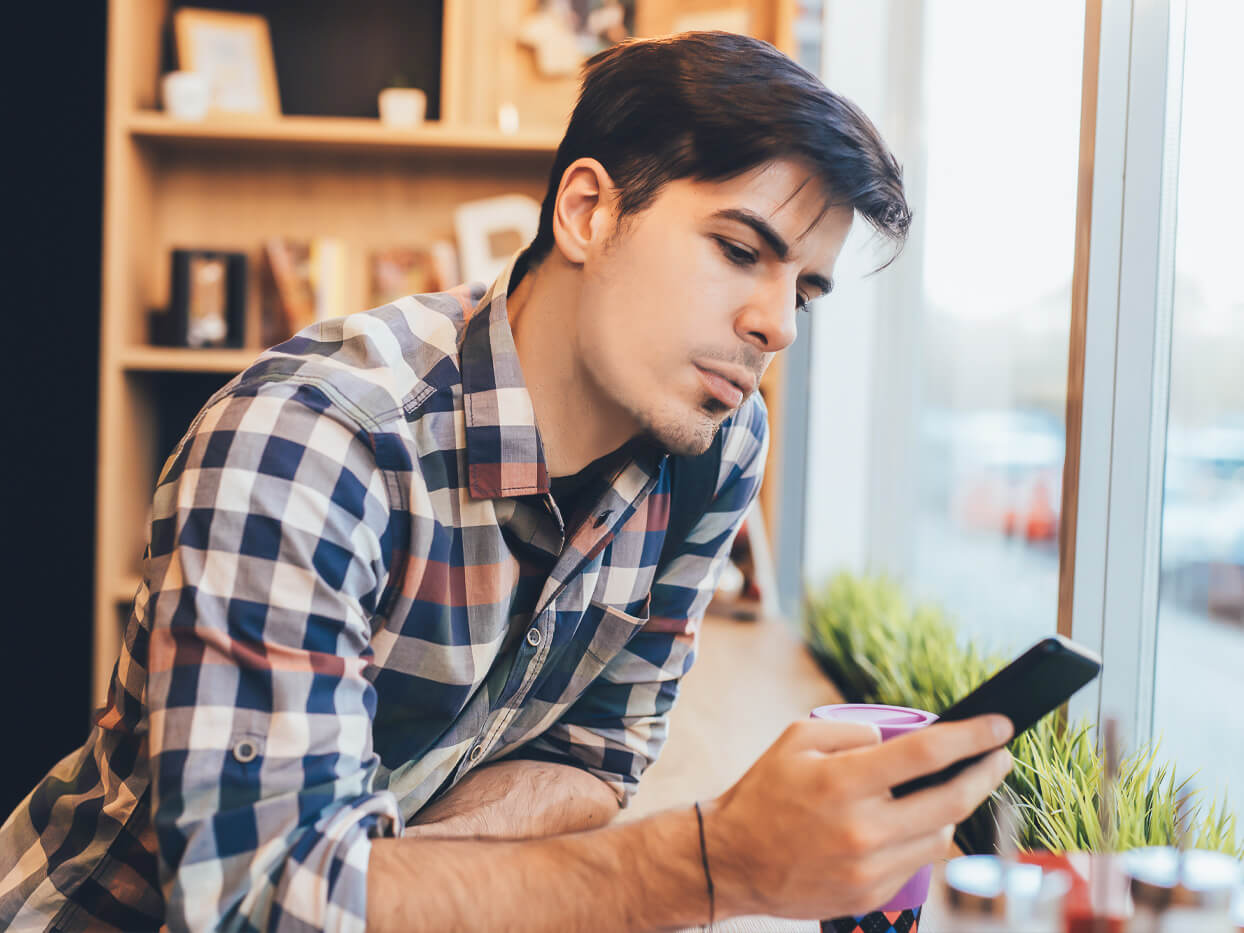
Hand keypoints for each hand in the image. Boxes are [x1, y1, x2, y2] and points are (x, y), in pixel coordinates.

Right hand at [701, 714, 1013, 919]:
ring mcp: (869, 868)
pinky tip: (905, 824)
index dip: (971, 737)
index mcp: (843, 783)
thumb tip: (899, 741)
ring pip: (940, 835)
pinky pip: (916, 863)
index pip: (926, 754)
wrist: (732, 859)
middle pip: (951, 801)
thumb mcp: (796, 739)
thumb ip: (852, 732)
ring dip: (950, 810)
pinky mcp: (870, 895)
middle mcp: (863, 829)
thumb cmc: (764, 792)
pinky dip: (919, 838)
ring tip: (943, 790)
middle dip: (986, 773)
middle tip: (1000, 756)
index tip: (1001, 725)